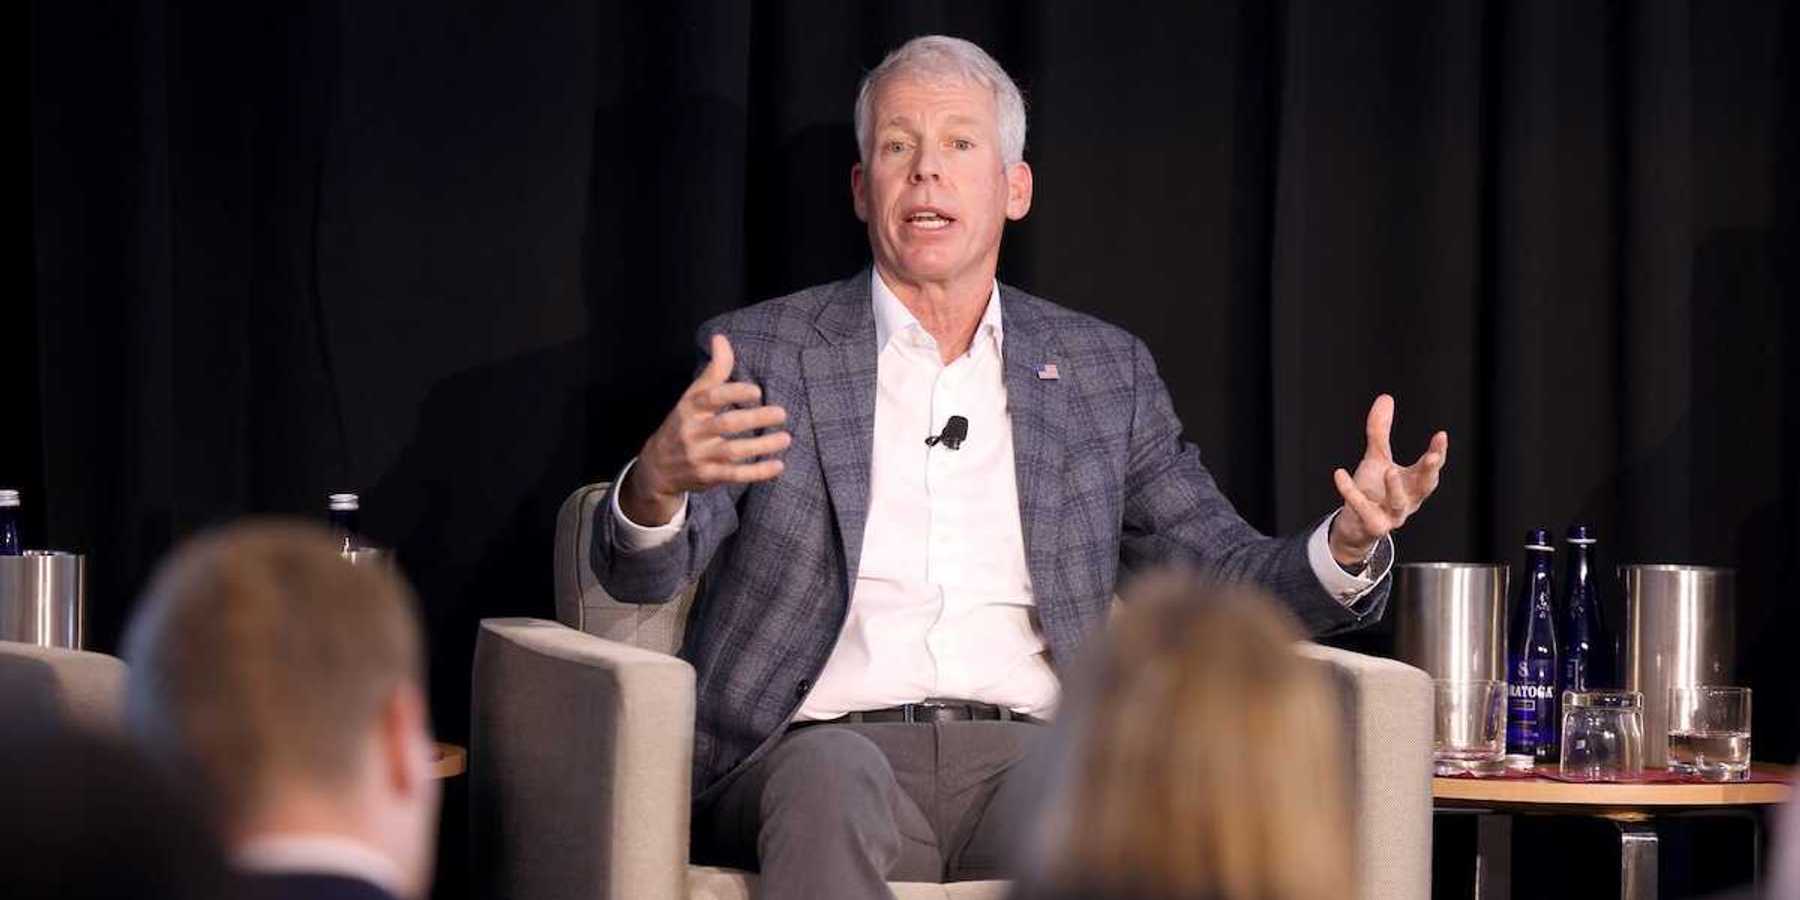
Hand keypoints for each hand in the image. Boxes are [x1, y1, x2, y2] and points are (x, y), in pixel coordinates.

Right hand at [620, 334, 790, 525]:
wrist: (657, 467)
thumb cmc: (683, 424)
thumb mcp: (692, 396)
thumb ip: (713, 370)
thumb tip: (721, 338)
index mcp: (689, 408)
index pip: (710, 397)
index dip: (733, 393)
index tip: (757, 391)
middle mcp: (693, 432)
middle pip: (726, 425)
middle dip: (755, 419)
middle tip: (781, 413)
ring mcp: (699, 456)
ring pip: (733, 452)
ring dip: (762, 446)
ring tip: (785, 438)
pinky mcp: (708, 476)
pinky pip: (735, 475)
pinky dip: (758, 472)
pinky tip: (778, 465)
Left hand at [1329, 394, 1446, 565]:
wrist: (1354, 525)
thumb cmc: (1372, 490)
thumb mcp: (1376, 458)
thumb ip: (1380, 431)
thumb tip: (1386, 398)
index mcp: (1413, 484)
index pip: (1430, 467)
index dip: (1438, 453)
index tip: (1441, 435)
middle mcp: (1408, 501)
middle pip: (1424, 487)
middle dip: (1429, 472)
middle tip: (1433, 457)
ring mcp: (1391, 515)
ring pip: (1398, 504)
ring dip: (1395, 488)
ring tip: (1389, 471)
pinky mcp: (1372, 525)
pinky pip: (1363, 509)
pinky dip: (1351, 492)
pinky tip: (1339, 474)